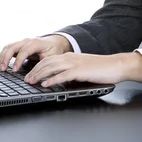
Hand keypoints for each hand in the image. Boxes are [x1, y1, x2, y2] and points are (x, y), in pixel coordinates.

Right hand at [0, 34, 72, 72]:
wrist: (55, 42)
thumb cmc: (54, 49)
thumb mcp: (53, 55)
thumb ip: (45, 61)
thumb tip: (39, 69)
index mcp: (36, 43)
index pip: (24, 51)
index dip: (18, 61)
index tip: (14, 70)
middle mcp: (27, 41)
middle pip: (12, 47)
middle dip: (6, 58)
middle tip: (2, 69)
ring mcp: (22, 42)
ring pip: (8, 47)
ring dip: (2, 57)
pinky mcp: (19, 46)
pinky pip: (8, 49)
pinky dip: (2, 56)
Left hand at [24, 52, 141, 86]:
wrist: (116, 65)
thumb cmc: (101, 69)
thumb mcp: (82, 68)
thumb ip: (70, 72)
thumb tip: (59, 80)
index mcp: (69, 57)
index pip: (48, 60)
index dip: (36, 67)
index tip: (28, 74)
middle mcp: (69, 58)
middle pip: (46, 63)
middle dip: (33, 71)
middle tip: (25, 80)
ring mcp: (74, 64)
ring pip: (51, 68)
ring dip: (39, 75)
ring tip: (31, 82)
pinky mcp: (80, 71)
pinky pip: (62, 75)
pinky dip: (52, 80)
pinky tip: (45, 85)